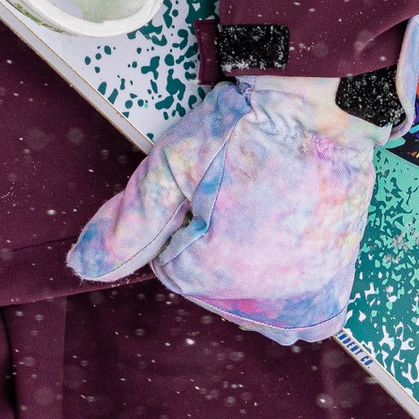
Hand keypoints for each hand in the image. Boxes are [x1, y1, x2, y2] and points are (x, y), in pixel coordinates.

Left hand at [68, 76, 379, 347]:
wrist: (317, 101)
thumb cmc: (243, 126)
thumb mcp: (172, 165)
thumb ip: (128, 224)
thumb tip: (81, 266)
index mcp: (218, 269)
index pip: (173, 269)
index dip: (181, 224)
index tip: (205, 189)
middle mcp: (266, 294)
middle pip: (213, 289)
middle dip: (213, 249)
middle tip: (235, 194)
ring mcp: (307, 290)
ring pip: (254, 305)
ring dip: (249, 274)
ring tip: (261, 214)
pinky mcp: (337, 279)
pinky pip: (304, 317)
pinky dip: (290, 298)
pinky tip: (287, 254)